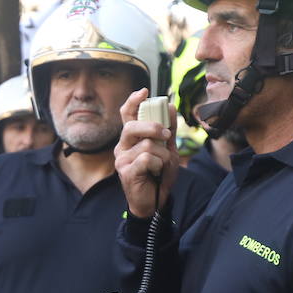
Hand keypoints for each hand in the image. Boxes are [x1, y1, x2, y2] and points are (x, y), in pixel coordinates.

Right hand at [114, 88, 178, 218]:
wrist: (155, 201)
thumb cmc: (158, 175)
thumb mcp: (168, 149)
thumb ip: (168, 130)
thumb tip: (170, 107)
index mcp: (131, 138)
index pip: (127, 114)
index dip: (133, 101)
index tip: (144, 91)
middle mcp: (122, 146)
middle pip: (132, 126)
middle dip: (152, 127)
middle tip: (165, 135)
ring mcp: (122, 159)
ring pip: (146, 145)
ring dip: (162, 154)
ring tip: (162, 164)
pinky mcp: (125, 172)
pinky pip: (147, 159)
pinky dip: (158, 165)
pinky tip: (155, 172)